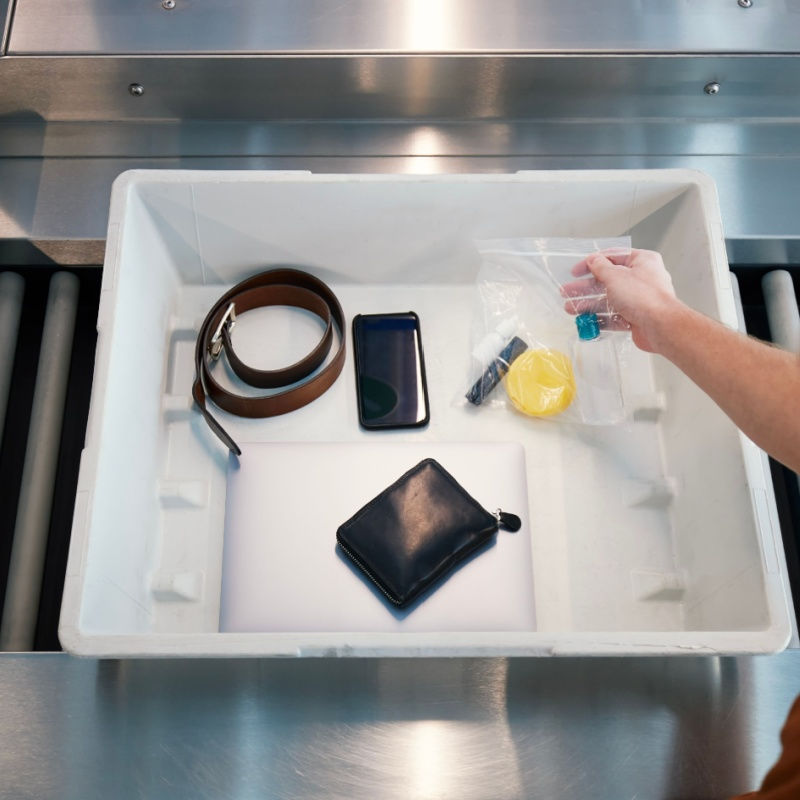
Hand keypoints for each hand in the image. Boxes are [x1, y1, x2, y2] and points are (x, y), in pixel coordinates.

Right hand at [562, 248, 679, 352]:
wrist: (660, 326)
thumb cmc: (643, 297)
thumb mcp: (615, 276)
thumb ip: (600, 267)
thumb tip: (593, 260)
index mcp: (642, 262)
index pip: (612, 257)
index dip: (591, 263)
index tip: (576, 271)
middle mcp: (641, 279)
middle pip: (607, 281)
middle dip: (585, 288)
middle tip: (567, 291)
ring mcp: (639, 300)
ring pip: (608, 300)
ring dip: (588, 304)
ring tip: (570, 308)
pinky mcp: (636, 318)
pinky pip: (614, 316)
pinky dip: (599, 318)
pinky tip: (585, 321)